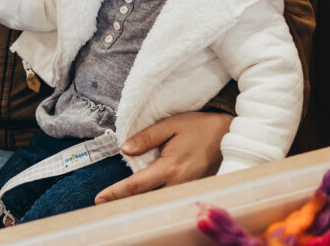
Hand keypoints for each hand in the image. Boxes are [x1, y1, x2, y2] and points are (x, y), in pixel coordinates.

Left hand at [94, 111, 231, 203]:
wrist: (230, 135)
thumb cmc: (200, 127)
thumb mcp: (171, 125)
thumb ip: (147, 137)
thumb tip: (125, 149)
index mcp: (170, 168)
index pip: (136, 185)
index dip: (116, 192)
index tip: (99, 199)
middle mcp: (178, 184)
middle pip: (145, 198)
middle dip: (124, 202)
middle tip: (104, 204)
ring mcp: (187, 190)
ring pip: (157, 200)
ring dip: (139, 202)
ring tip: (118, 202)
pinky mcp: (192, 190)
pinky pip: (169, 198)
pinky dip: (154, 199)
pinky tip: (144, 198)